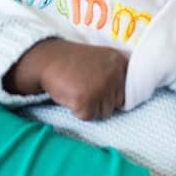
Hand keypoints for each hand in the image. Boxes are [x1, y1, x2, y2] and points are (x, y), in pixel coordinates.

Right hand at [3, 39, 126, 119]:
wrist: (49, 59)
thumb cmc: (74, 62)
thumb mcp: (102, 59)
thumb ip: (116, 73)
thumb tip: (127, 99)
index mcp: (120, 63)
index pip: (126, 90)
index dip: (111, 92)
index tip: (97, 85)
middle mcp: (114, 75)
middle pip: (116, 103)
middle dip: (101, 100)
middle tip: (85, 87)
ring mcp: (101, 88)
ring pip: (104, 112)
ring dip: (91, 106)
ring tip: (78, 89)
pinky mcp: (86, 102)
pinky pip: (88, 116)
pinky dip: (78, 111)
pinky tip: (72, 95)